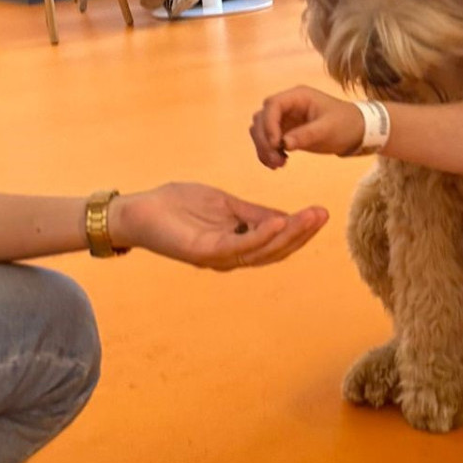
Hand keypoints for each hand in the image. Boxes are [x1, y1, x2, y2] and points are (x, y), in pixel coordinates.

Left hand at [109, 182, 326, 268]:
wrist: (139, 209)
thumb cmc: (178, 205)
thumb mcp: (225, 204)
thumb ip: (252, 213)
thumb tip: (285, 217)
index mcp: (236, 244)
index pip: (275, 242)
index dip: (299, 229)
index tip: (321, 212)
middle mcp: (230, 256)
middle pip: (275, 250)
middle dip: (301, 233)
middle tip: (323, 214)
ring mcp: (217, 257)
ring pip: (262, 250)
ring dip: (289, 234)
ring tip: (310, 217)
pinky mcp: (203, 252)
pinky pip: (238, 246)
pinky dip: (261, 235)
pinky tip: (279, 220)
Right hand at [251, 86, 363, 166]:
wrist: (356, 132)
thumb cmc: (345, 124)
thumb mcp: (328, 129)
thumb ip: (307, 135)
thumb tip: (284, 144)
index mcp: (298, 97)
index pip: (272, 105)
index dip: (269, 124)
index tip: (275, 144)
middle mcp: (287, 105)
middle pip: (262, 118)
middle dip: (264, 140)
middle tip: (276, 161)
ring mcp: (285, 118)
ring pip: (261, 130)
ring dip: (264, 148)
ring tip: (278, 165)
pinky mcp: (285, 131)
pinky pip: (268, 141)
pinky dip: (268, 152)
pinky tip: (279, 164)